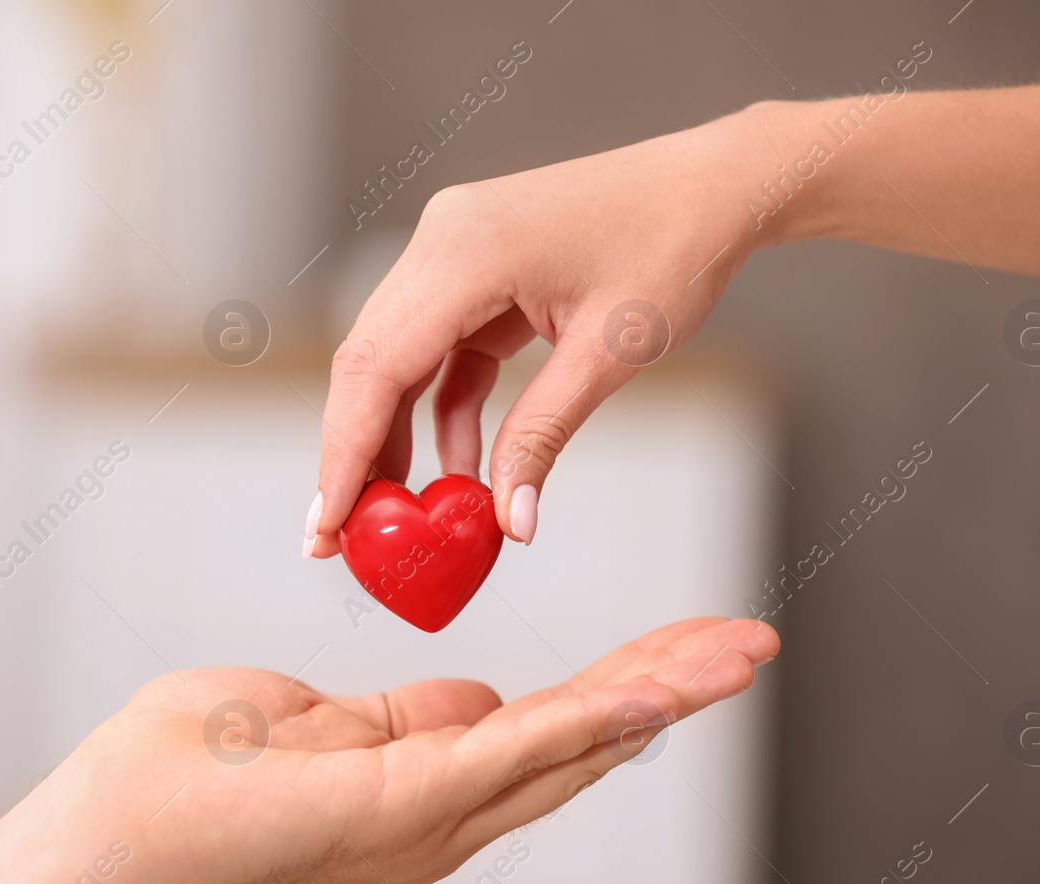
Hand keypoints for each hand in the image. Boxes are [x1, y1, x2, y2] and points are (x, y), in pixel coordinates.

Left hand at [81, 614, 779, 883]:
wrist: (124, 815)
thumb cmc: (202, 764)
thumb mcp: (325, 720)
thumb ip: (409, 716)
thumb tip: (474, 700)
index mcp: (430, 786)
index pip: (549, 727)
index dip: (625, 686)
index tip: (685, 646)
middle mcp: (448, 813)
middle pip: (582, 739)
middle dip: (672, 688)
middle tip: (752, 644)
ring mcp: (433, 814)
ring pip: (571, 742)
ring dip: (660, 694)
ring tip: (737, 653)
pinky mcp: (407, 801)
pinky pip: (518, 747)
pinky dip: (593, 716)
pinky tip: (654, 687)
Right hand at [306, 101, 822, 554]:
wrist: (713, 187)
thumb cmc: (675, 247)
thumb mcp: (610, 354)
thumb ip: (542, 436)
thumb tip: (507, 522)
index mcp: (466, 249)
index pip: (376, 366)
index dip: (344, 453)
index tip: (326, 526)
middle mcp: (441, 239)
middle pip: (368, 364)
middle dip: (353, 455)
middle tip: (340, 539)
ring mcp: (452, 248)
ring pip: (395, 359)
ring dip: (392, 437)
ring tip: (398, 517)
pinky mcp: (473, 267)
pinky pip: (438, 350)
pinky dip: (441, 409)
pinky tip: (457, 469)